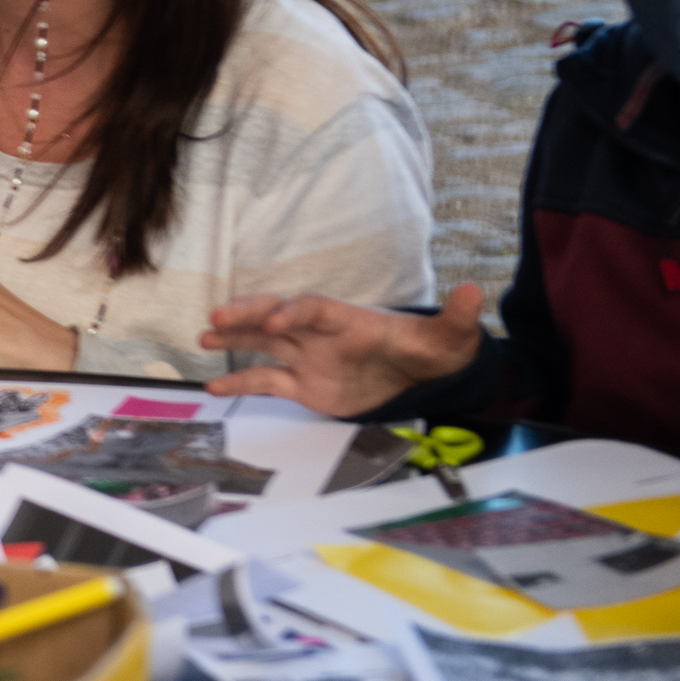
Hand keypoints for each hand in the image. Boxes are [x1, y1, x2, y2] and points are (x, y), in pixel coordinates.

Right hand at [200, 283, 486, 416]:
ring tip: (203, 338)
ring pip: (262, 344)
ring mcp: (307, 358)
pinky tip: (213, 387)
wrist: (421, 372)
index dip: (294, 314)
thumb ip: (458, 317)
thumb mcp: (449, 336)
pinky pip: (266, 381)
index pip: (313, 309)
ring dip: (234, 339)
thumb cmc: (430, 347)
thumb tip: (476, 293)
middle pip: (276, 317)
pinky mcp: (304, 385)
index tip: (276, 325)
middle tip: (219, 317)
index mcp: (346, 319)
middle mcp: (318, 333)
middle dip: (249, 315)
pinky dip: (240, 383)